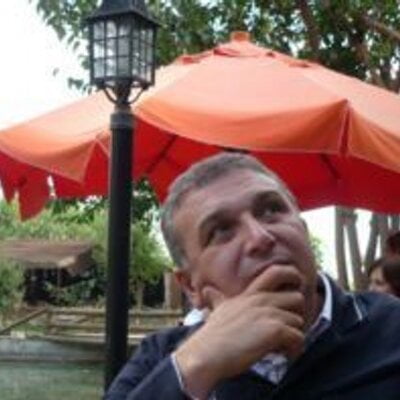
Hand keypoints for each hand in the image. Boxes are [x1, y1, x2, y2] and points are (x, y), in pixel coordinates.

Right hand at [174, 265, 305, 398]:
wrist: (206, 354)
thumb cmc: (211, 336)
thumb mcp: (217, 309)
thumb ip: (218, 298)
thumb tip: (207, 291)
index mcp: (249, 294)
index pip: (276, 272)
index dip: (292, 276)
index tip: (296, 287)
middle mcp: (260, 300)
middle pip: (296, 297)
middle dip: (295, 314)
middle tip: (287, 329)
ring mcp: (268, 313)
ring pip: (299, 321)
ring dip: (293, 336)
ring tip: (281, 347)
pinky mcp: (275, 330)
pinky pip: (299, 337)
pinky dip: (294, 349)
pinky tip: (282, 355)